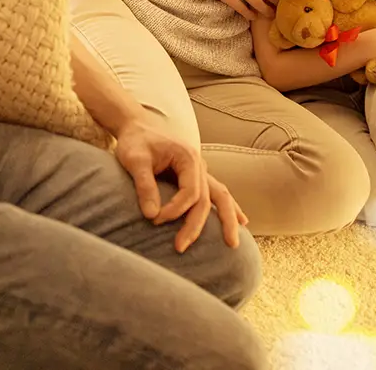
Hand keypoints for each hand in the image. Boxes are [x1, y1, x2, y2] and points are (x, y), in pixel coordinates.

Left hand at [114, 116, 248, 252]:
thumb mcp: (134, 159)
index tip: (155, 219)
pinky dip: (229, 208)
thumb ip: (144, 185)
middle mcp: (200, 164)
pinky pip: (218, 194)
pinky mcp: (197, 177)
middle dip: (196, 226)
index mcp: (187, 157)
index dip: (174, 210)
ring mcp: (201, 171)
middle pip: (207, 199)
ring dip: (227, 220)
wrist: (137, 128)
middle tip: (180, 248)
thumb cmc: (135, 142)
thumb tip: (151, 215)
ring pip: (221, 197)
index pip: (190, 191)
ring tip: (233, 243)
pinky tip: (241, 222)